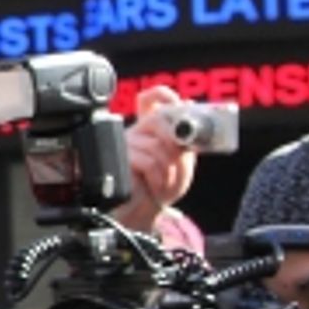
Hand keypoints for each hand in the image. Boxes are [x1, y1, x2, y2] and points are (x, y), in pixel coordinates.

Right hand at [115, 84, 197, 234]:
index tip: (182, 106)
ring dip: (169, 170)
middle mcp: (137, 130)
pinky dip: (158, 178)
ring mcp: (126, 143)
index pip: (151, 99)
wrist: (143, 213)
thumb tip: (189, 109)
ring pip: (157, 145)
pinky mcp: (119, 159)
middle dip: (176, 143)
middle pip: (160, 119)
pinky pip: (147, 161)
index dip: (162, 95)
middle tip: (179, 161)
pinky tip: (155, 187)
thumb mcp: (182, 162)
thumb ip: (186, 139)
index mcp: (152, 128)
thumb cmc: (161, 187)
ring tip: (166, 184)